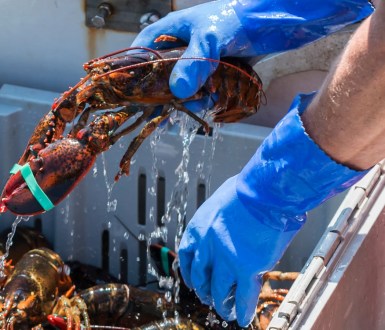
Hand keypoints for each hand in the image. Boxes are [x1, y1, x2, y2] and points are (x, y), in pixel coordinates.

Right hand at [132, 0, 372, 98]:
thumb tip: (178, 92)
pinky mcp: (215, 69)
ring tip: (202, 105)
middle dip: (168, 93)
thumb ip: (194, 64)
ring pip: (185, 85)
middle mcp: (183, 45)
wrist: (274, 22)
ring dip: (191, 99)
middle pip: (163, 73)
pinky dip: (207, 97)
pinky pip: (204, 88)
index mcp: (173, 30)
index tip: (135, 91)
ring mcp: (200, 59)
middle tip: (171, 110)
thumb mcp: (210, 39)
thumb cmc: (237, 19)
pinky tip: (214, 102)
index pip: (143, 49)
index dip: (136, 69)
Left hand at [178, 175, 302, 326]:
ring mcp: (226, 259)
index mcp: (199, 228)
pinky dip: (243, 310)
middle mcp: (207, 246)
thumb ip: (219, 218)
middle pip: (200, 277)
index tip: (192, 280)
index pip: (186, 256)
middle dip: (204, 290)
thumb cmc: (248, 190)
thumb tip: (225, 224)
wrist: (266, 191)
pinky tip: (243, 318)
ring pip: (219, 291)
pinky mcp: (247, 268)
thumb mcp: (222, 200)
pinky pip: (243, 296)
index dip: (189, 272)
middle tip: (208, 297)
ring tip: (225, 310)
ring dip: (222, 304)